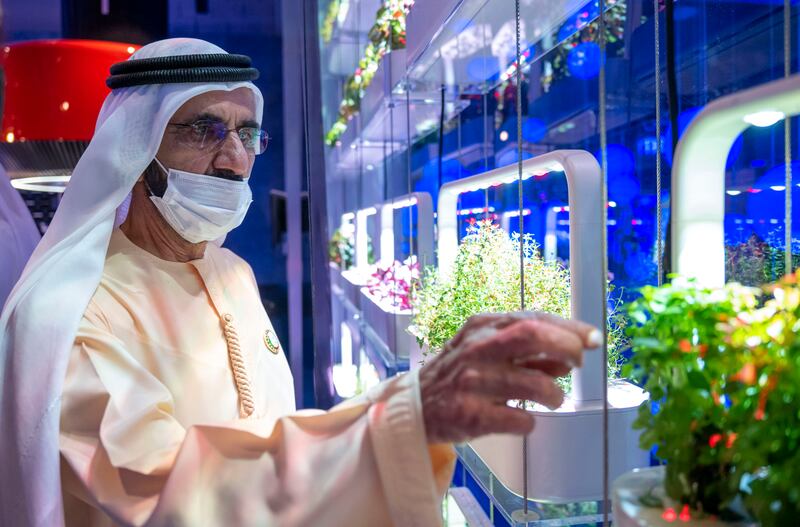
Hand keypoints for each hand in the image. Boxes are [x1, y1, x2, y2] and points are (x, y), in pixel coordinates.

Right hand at [419, 312, 600, 443]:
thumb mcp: (486, 347)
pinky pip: (521, 421)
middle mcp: (476, 349)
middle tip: (578, 365)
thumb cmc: (459, 373)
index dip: (571, 328)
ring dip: (555, 395)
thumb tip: (571, 355)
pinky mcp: (471, 416)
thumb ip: (526, 348)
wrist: (416, 407)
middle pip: (533, 335)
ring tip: (551, 399)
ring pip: (537, 385)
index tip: (594, 339)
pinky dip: (530, 422)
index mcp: (483, 326)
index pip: (535, 318)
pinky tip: (519, 419)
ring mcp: (472, 382)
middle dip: (568, 349)